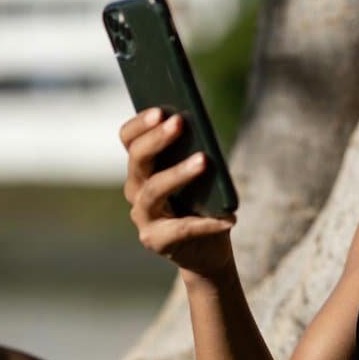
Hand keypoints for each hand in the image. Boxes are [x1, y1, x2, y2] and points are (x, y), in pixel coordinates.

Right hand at [120, 108, 237, 283]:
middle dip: (157, 139)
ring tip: (203, 160)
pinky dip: (207, 223)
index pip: (129, 139)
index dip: (140, 124)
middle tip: (178, 122)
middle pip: (138, 160)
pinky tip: (229, 219)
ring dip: (178, 173)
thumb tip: (203, 132)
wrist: (206, 250)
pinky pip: (181, 228)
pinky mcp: (156, 240)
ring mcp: (143, 216)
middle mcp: (136, 189)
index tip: (160, 109)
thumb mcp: (202, 174)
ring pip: (153, 190)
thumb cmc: (204, 203)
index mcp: (143, 167)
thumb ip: (196, 153)